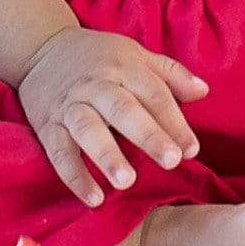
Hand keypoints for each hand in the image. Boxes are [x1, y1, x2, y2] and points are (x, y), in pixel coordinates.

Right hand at [17, 27, 207, 208]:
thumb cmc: (98, 57)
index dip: (174, 122)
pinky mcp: (48, 125)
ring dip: (107, 155)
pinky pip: (60, 152)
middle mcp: (97, 85)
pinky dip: (74, 176)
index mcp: (124, 67)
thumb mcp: (136, 55)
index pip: (153, 94)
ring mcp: (71, 106)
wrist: (40, 47)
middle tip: (171, 161)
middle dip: (148, 135)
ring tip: (126, 181)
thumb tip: (204, 91)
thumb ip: (170, 74)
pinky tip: (94, 198)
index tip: (191, 150)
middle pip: (123, 110)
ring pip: (88, 129)